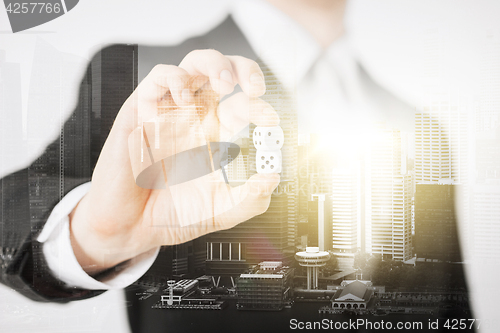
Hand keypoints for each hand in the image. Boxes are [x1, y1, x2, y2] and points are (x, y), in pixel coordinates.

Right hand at [69, 50, 279, 273]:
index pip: (243, 106)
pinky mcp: (142, 113)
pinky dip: (174, 78)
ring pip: (193, 65)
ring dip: (214, 64)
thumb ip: (250, 199)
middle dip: (245, 70)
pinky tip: (184, 95)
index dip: (261, 107)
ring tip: (225, 84)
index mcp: (215, 136)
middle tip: (255, 88)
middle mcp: (195, 119)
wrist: (134, 229)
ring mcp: (170, 113)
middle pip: (224, 74)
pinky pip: (157, 79)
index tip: (270, 122)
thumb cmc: (173, 215)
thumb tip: (273, 177)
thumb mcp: (221, 211)